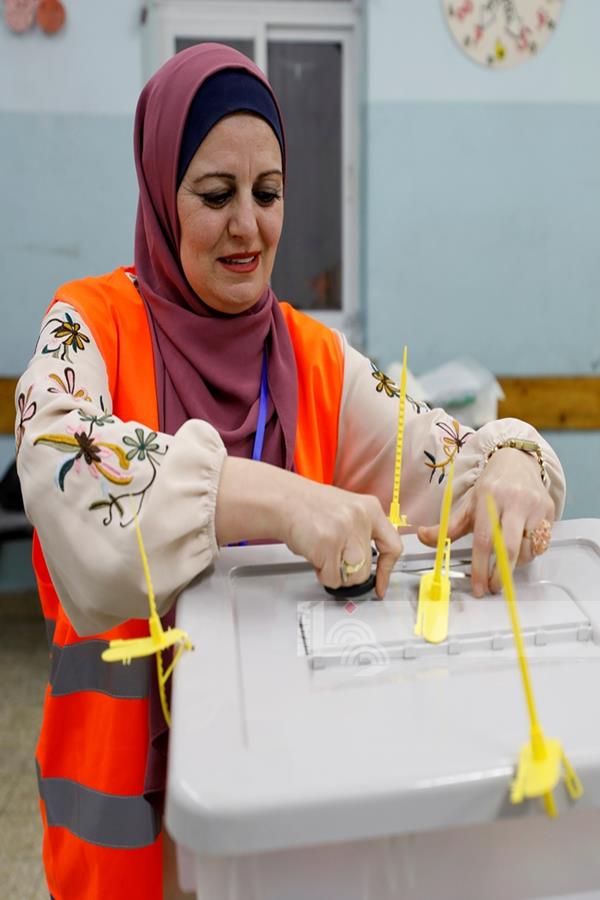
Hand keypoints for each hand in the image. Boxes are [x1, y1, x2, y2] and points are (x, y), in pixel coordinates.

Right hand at [215, 458, 403, 597]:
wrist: (283, 500)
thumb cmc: (308, 507)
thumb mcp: (345, 511)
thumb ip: (360, 532)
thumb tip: (366, 562)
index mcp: (370, 508)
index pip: (392, 545)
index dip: (387, 570)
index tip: (381, 584)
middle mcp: (360, 518)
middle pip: (367, 567)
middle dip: (348, 572)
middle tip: (334, 561)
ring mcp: (345, 531)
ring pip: (354, 576)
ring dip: (337, 575)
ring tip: (324, 558)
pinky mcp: (328, 544)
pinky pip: (332, 577)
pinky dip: (322, 573)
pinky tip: (314, 555)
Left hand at [417, 448, 554, 596]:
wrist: (517, 463)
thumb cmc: (491, 488)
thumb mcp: (468, 504)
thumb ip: (447, 526)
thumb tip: (422, 537)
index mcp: (490, 497)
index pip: (484, 539)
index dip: (480, 567)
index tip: (478, 587)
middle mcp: (515, 501)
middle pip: (509, 548)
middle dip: (500, 574)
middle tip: (493, 588)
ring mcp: (535, 507)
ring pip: (527, 549)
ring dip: (515, 564)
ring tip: (505, 562)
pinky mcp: (549, 512)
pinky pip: (541, 544)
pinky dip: (529, 553)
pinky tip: (520, 548)